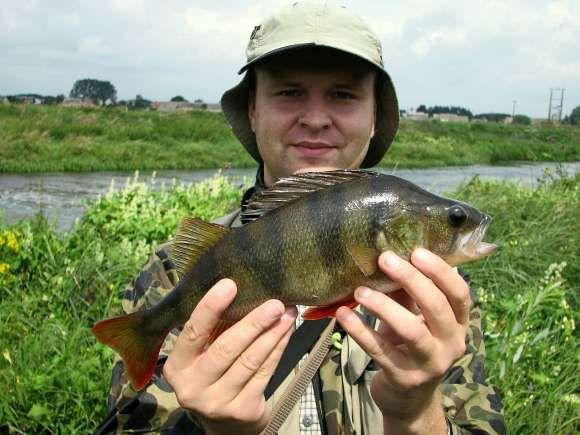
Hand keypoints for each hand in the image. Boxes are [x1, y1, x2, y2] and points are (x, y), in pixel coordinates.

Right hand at [163, 278, 296, 434]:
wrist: (226, 423)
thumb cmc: (214, 374)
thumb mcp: (203, 355)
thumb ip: (214, 329)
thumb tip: (242, 289)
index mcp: (177, 367)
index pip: (192, 333)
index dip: (210, 308)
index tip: (229, 285)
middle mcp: (193, 387)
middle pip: (226, 349)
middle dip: (253, 322)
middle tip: (274, 303)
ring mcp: (218, 402)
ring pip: (250, 360)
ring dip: (272, 333)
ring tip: (287, 313)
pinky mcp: (243, 410)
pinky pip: (264, 372)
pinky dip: (278, 348)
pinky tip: (286, 332)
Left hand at [336, 248, 468, 433]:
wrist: (408, 399)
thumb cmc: (410, 346)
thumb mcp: (414, 318)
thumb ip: (408, 292)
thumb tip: (389, 255)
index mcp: (459, 323)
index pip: (459, 293)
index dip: (441, 271)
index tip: (416, 251)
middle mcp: (451, 343)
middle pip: (437, 307)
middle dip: (411, 279)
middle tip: (385, 259)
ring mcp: (430, 364)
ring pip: (410, 330)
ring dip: (383, 306)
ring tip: (360, 291)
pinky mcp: (404, 378)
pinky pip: (380, 351)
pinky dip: (360, 330)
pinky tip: (344, 315)